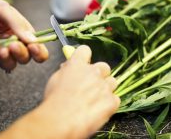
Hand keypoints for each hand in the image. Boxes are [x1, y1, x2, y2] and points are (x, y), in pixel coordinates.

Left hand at [0, 0, 48, 70]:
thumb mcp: (2, 9)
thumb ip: (18, 24)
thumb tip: (34, 39)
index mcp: (20, 30)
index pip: (36, 45)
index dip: (39, 50)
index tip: (35, 47)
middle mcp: (11, 42)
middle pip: (26, 57)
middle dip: (24, 54)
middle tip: (16, 45)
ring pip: (12, 63)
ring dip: (11, 59)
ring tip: (4, 49)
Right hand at [0, 45, 119, 138]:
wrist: (61, 121)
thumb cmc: (54, 102)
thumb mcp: (55, 80)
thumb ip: (66, 70)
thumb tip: (69, 67)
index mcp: (77, 64)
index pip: (85, 50)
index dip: (84, 57)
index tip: (83, 64)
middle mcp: (93, 72)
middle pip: (104, 66)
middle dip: (99, 74)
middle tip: (91, 85)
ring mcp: (104, 86)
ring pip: (112, 82)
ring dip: (105, 88)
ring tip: (95, 100)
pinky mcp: (112, 101)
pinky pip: (115, 99)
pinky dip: (109, 104)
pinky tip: (98, 110)